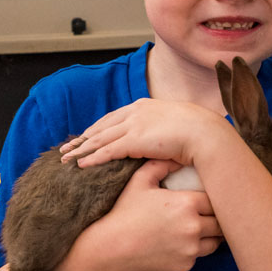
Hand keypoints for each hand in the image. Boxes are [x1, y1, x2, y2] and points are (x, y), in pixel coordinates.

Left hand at [59, 98, 226, 169]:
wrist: (205, 133)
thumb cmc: (197, 131)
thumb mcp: (175, 124)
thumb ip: (162, 128)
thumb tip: (161, 138)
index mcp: (144, 106)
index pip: (114, 118)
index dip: (98, 128)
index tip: (86, 136)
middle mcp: (135, 112)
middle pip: (101, 126)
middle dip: (83, 138)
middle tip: (67, 147)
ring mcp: (133, 125)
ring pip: (99, 138)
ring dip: (80, 149)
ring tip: (66, 158)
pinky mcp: (134, 140)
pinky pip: (107, 150)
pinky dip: (92, 157)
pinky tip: (81, 164)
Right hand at [92, 159, 223, 270]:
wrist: (112, 248)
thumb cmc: (125, 212)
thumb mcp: (140, 181)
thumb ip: (161, 165)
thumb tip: (177, 157)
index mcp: (187, 204)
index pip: (215, 199)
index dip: (213, 197)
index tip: (206, 198)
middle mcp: (194, 227)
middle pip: (220, 221)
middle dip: (215, 217)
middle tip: (209, 213)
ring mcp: (191, 249)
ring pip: (215, 241)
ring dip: (210, 235)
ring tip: (199, 228)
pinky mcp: (185, 266)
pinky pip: (199, 256)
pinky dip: (194, 251)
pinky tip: (181, 244)